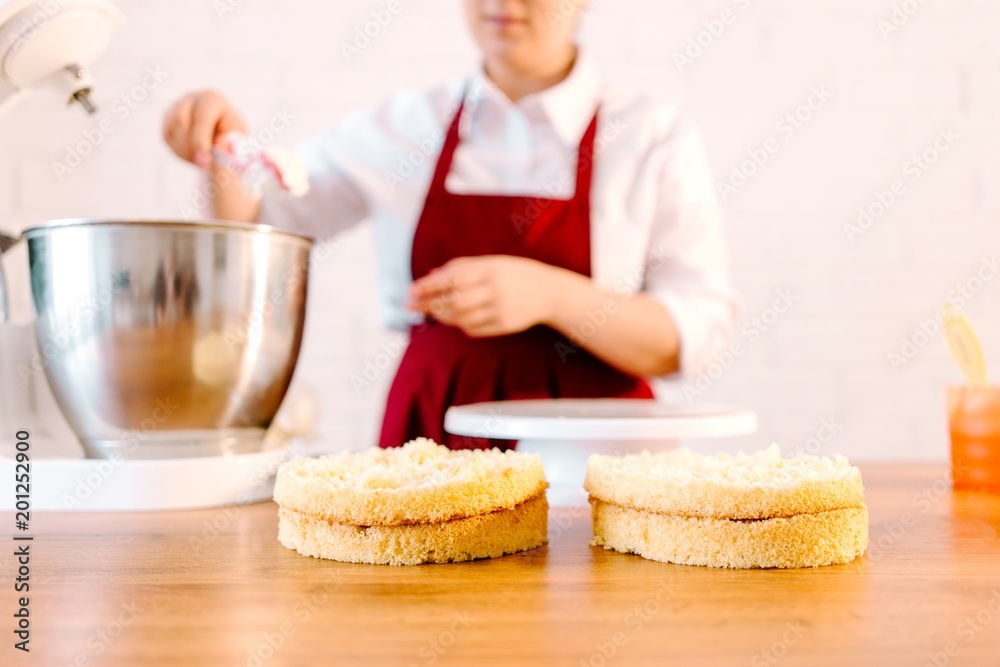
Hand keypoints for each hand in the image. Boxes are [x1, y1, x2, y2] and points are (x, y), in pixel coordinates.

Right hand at [162, 90, 247, 168]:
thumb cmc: (233, 136)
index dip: (200, 141)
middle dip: (191, 148)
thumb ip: (229, 144)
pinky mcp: (168, 118)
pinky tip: (193, 156)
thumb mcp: (238, 140)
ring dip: (185, 151)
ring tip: (201, 162)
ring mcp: (176, 106)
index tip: (204, 162)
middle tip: (202, 166)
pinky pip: (167, 136)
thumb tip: (219, 149)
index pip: (201, 118)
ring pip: (172, 130)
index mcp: (212, 99)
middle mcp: (192, 97)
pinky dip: (178, 151)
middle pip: (181, 121)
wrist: (223, 134)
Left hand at [407, 256, 567, 336]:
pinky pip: (474, 329)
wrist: (549, 292)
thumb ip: (461, 267)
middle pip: (454, 302)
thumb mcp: (490, 263)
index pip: (452, 279)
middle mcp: (496, 288)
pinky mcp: (505, 324)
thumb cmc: (514, 274)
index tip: (411, 291)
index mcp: (490, 268)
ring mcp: (501, 308)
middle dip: (430, 305)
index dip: (428, 287)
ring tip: (434, 312)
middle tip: (413, 306)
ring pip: (461, 318)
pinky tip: (457, 320)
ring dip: (443, 316)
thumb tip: (429, 276)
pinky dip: (460, 325)